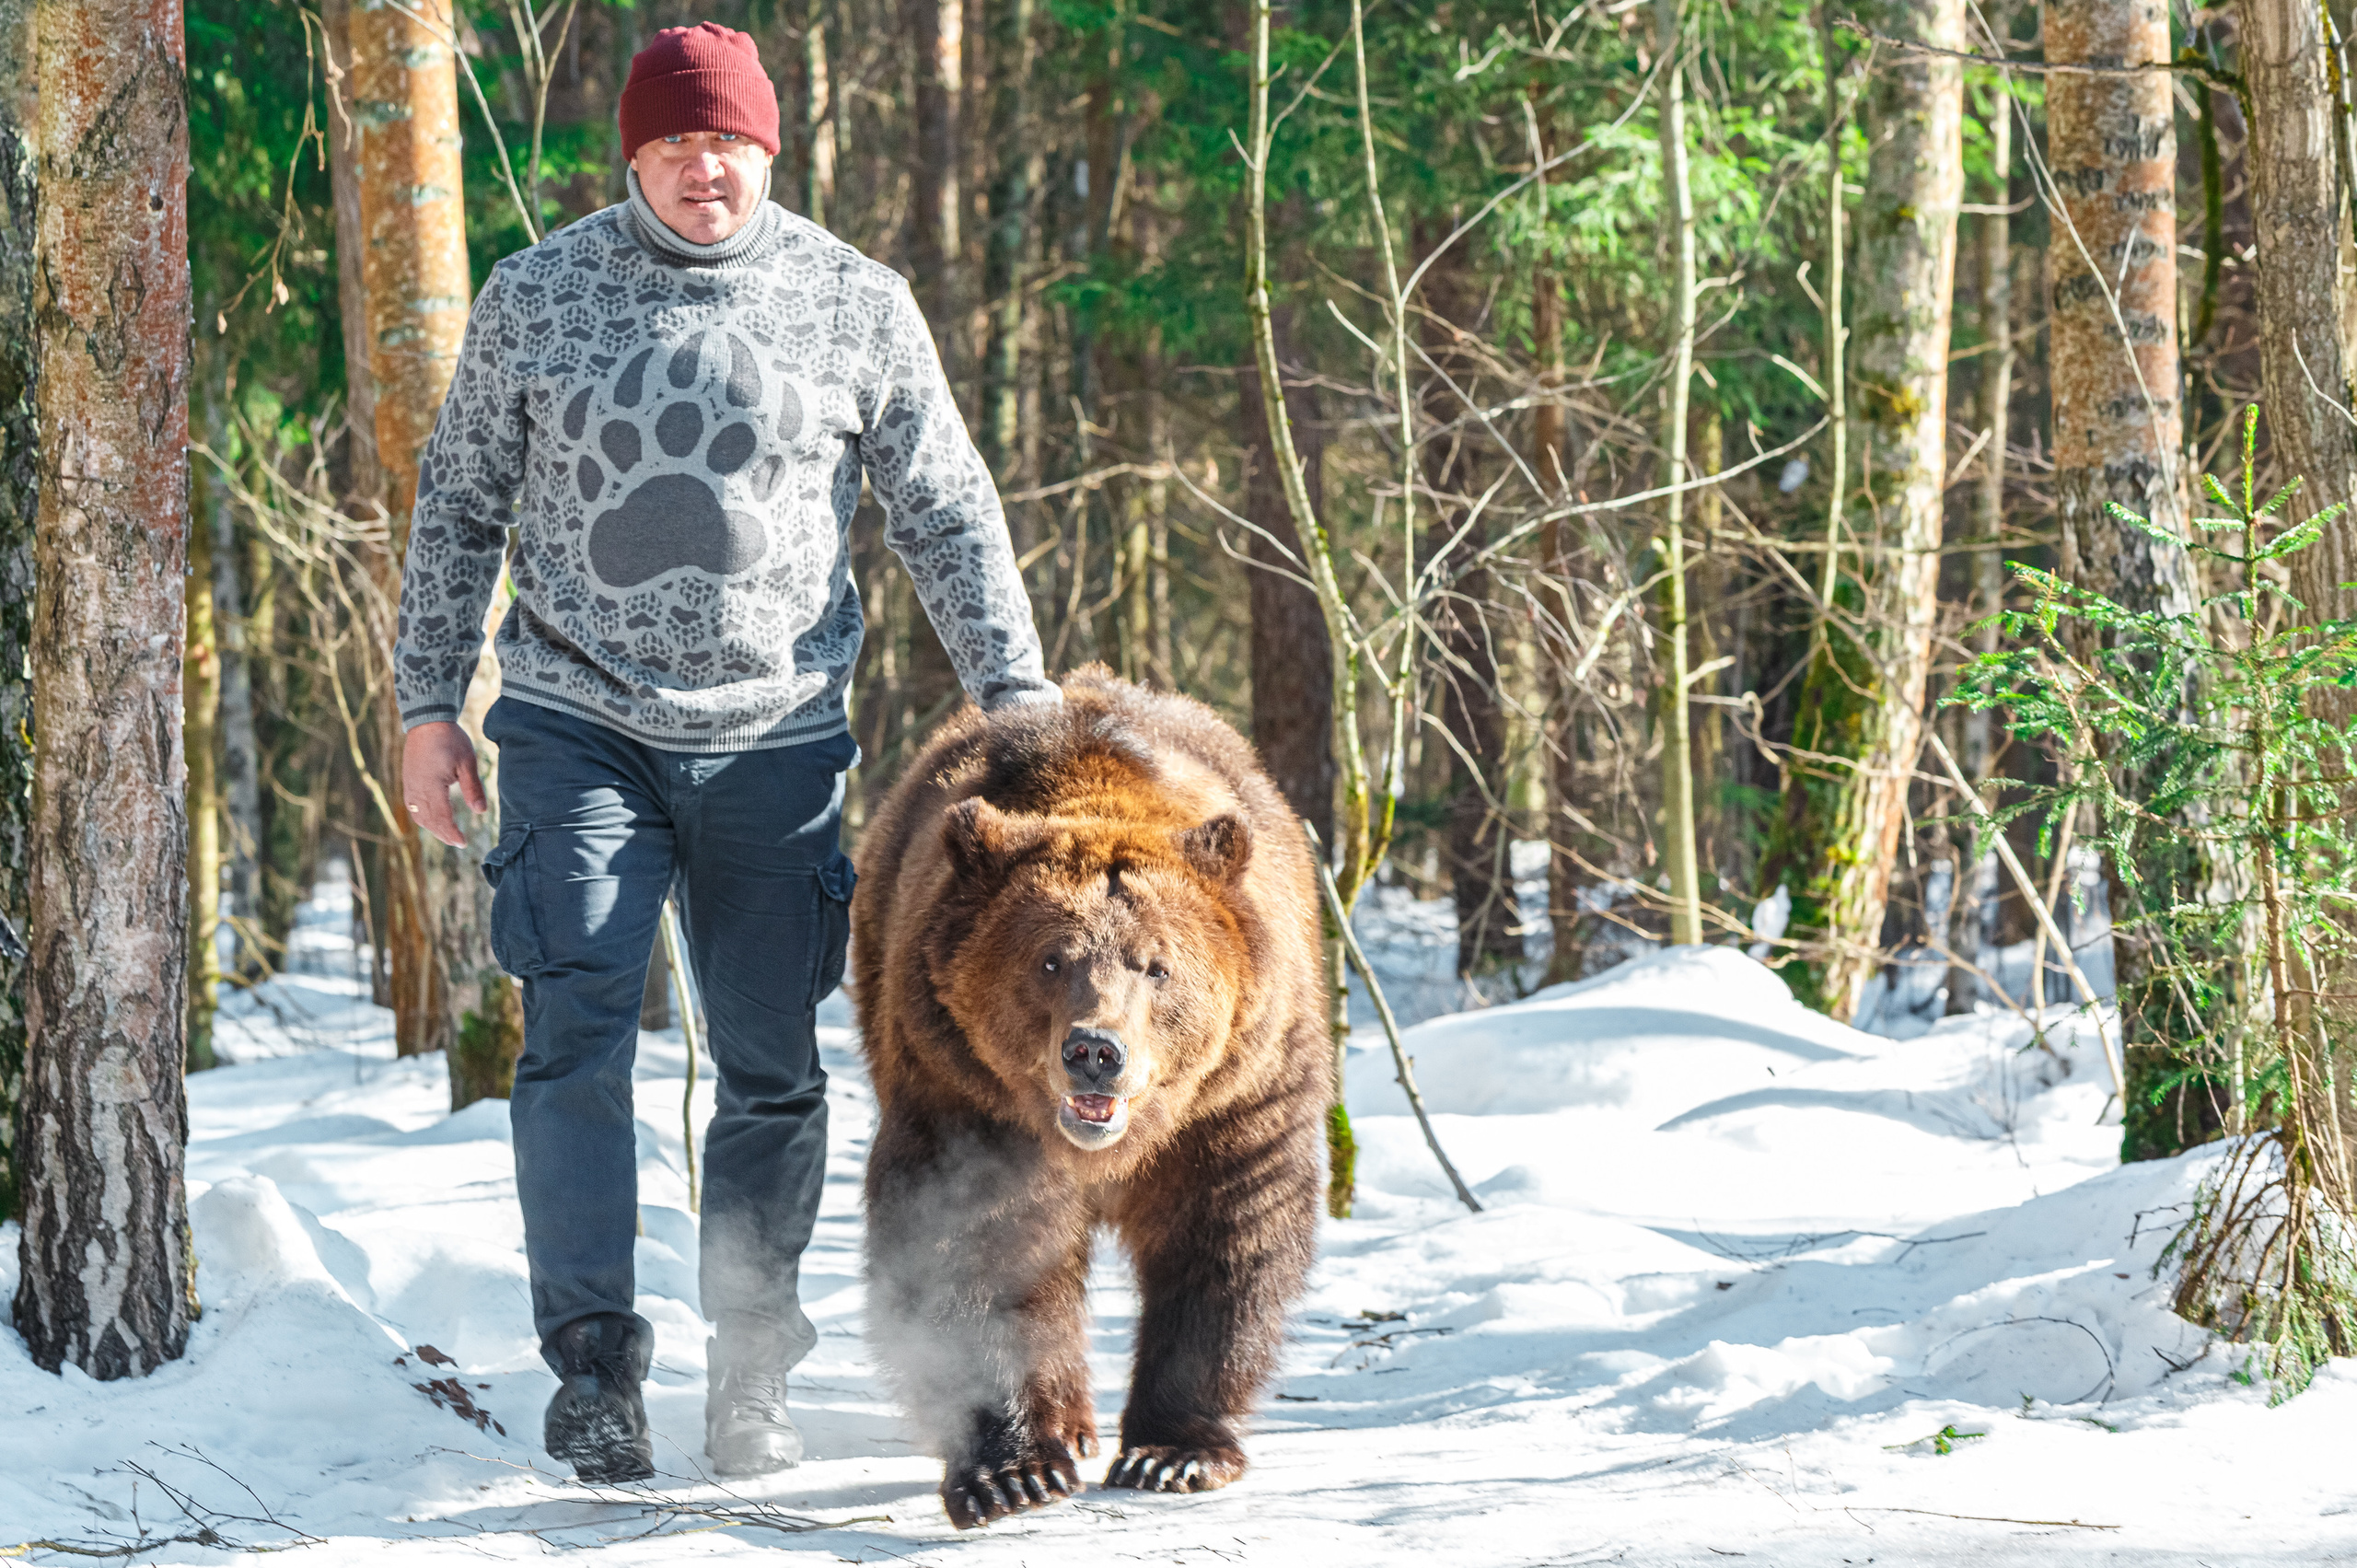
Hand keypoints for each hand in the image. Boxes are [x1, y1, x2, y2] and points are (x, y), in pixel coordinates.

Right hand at [401, 721, 485, 847]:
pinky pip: (413, 807)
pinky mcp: (408, 781)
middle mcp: (417, 789)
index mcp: (432, 786)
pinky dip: (423, 817)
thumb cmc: (450, 740)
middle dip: (443, 834)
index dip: (452, 833)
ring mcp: (410, 786)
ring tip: (447, 834)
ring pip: (419, 816)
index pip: (442, 818)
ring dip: (433, 828)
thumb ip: (473, 788)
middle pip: (429, 821)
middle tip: (458, 843)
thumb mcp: (467, 763)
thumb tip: (481, 811)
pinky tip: (432, 820)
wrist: (428, 721)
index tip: (463, 843)